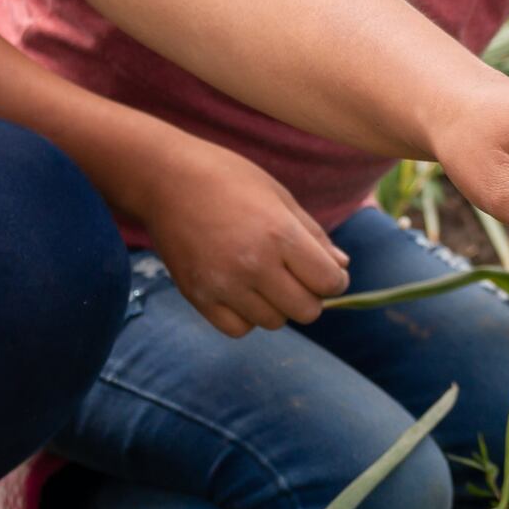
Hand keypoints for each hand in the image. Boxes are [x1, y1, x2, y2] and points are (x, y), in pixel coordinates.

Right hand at [135, 137, 354, 335]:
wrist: (165, 179)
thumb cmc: (228, 178)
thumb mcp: (279, 196)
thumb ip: (313, 235)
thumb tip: (343, 266)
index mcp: (280, 235)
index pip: (330, 282)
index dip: (334, 278)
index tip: (323, 268)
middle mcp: (254, 265)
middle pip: (306, 311)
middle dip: (309, 296)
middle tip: (294, 275)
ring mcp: (224, 285)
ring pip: (273, 322)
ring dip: (276, 306)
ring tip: (262, 277)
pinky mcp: (198, 298)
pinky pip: (238, 329)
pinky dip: (246, 317)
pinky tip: (240, 291)